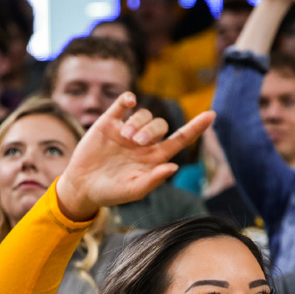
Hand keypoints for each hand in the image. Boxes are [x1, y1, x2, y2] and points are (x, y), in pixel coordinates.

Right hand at [55, 92, 212, 219]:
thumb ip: (153, 180)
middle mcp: (143, 143)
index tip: (212, 115)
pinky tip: (128, 102)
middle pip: (160, 125)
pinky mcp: (108, 123)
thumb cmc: (110, 193)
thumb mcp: (133, 190)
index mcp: (154, 158)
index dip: (196, 128)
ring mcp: (126, 131)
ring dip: (137, 123)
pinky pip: (122, 104)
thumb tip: (174, 166)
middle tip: (135, 142)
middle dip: (151, 130)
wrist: (82, 187)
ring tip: (124, 137)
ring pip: (143, 114)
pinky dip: (127, 100)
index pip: (180, 140)